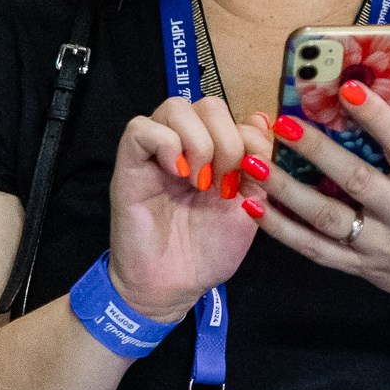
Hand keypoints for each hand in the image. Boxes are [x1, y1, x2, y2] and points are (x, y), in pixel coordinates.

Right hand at [107, 96, 275, 322]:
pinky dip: (166, 144)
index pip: (236, 114)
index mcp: (217, 152)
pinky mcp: (129, 167)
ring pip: (175, 107)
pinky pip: (139, 129)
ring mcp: (156, 155)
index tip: (253, 176)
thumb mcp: (251, 203)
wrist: (175, 285)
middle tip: (224, 180)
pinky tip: (179, 175)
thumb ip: (260, 163)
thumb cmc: (211, 248)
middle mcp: (187, 147)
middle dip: (227, 138)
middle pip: (208, 103)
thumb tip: (260, 118)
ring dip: (199, 141)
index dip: (252, 138)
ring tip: (201, 181)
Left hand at [253, 88, 389, 312]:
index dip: (377, 118)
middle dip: (318, 150)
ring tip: (255, 163)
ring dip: (287, 189)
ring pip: (325, 216)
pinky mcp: (356, 265)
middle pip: (356, 179)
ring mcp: (377, 244)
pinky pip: (312, 248)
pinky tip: (255, 206)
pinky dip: (281, 229)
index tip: (349, 91)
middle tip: (285, 123)